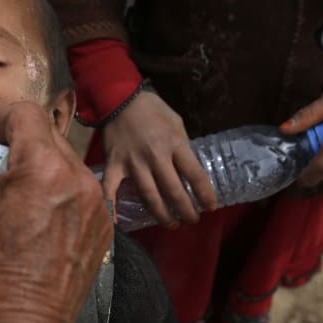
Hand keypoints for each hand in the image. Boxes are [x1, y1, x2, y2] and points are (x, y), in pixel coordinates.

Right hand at [0, 102, 112, 322]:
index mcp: (46, 168)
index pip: (20, 112)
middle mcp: (80, 179)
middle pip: (38, 137)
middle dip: (2, 151)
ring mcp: (95, 205)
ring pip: (54, 164)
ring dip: (22, 173)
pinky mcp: (99, 226)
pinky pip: (69, 191)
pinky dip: (44, 195)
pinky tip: (20, 223)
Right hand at [101, 91, 215, 226]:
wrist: (119, 97)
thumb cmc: (152, 108)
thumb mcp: (176, 122)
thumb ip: (182, 145)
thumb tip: (188, 169)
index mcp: (175, 144)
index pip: (196, 176)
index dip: (206, 195)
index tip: (211, 207)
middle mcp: (155, 156)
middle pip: (174, 191)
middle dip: (186, 210)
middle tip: (192, 220)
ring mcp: (133, 162)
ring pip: (149, 196)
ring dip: (162, 214)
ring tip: (171, 224)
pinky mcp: (114, 164)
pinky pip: (111, 189)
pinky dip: (112, 207)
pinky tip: (116, 225)